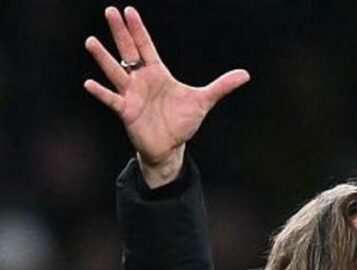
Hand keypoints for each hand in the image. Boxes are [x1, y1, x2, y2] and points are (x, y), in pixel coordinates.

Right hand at [84, 6, 249, 186]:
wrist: (170, 146)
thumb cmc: (182, 121)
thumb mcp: (204, 100)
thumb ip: (222, 86)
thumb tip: (245, 74)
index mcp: (157, 73)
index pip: (146, 47)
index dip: (138, 30)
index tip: (129, 11)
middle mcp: (141, 80)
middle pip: (128, 52)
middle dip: (120, 33)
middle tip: (109, 12)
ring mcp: (131, 94)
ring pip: (115, 72)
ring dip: (104, 58)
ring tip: (91, 42)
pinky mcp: (126, 111)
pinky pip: (112, 99)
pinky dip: (101, 92)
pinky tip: (89, 83)